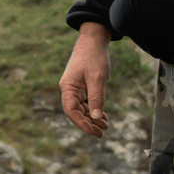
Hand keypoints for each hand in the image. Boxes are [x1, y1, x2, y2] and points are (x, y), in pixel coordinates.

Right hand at [60, 23, 111, 137]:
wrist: (93, 41)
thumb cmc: (94, 57)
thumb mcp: (97, 78)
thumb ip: (96, 98)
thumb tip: (95, 117)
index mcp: (68, 88)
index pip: (71, 111)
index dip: (81, 123)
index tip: (93, 132)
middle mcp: (69, 90)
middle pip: (76, 112)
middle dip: (88, 123)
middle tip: (101, 133)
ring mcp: (76, 88)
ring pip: (82, 108)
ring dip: (92, 118)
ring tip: (105, 127)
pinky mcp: (83, 86)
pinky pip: (87, 102)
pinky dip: (95, 109)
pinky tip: (103, 116)